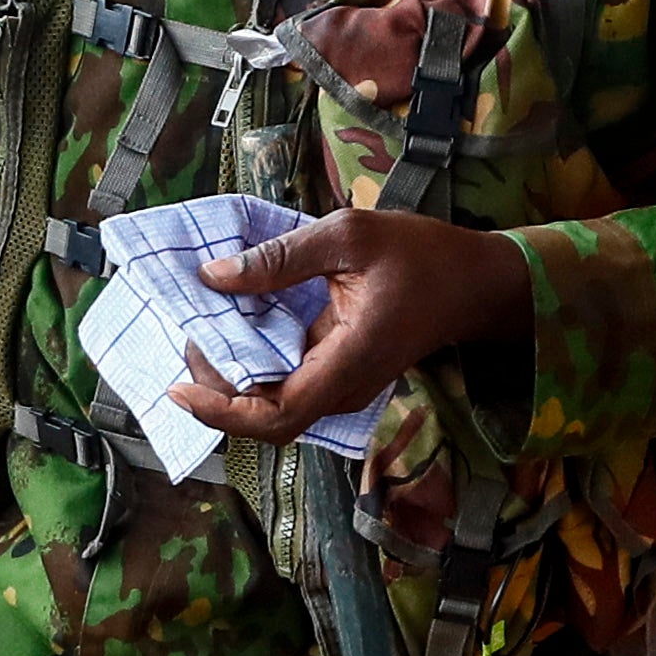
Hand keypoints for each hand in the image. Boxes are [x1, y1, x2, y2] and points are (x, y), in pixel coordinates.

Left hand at [161, 205, 533, 447]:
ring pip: (274, 407)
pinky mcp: (339, 376)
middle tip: (188, 342)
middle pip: (266, 419)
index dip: (223, 412)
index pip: (276, 415)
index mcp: (348, 362)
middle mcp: (343, 388)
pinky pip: (288, 387)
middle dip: (218, 392)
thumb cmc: (421, 255)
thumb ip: (280, 258)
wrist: (474, 282)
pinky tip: (233, 333)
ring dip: (232, 382)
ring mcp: (342, 387)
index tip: (181, 389)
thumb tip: (214, 276)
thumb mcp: (348, 236)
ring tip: (202, 335)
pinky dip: (254, 368)